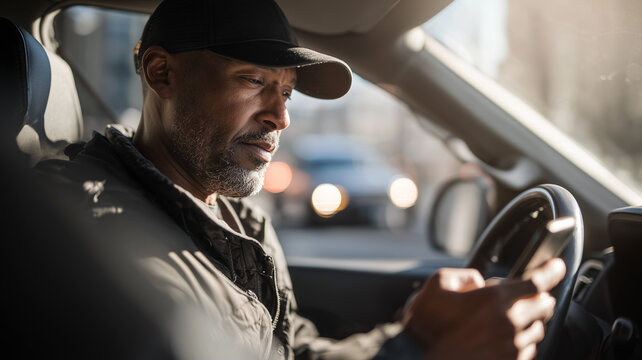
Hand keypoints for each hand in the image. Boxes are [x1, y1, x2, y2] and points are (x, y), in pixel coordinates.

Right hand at [403, 258, 565, 359]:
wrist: (418, 359)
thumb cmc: (426, 325)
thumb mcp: (438, 284)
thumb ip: (465, 276)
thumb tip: (479, 282)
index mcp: (494, 300)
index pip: (537, 282)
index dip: (551, 271)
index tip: (557, 267)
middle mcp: (509, 324)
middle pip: (544, 305)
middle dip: (539, 296)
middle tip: (528, 293)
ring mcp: (511, 347)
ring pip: (537, 329)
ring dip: (529, 320)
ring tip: (509, 319)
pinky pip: (528, 350)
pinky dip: (521, 341)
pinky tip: (503, 338)